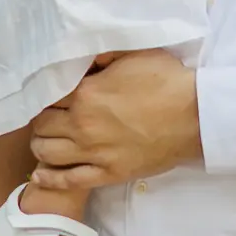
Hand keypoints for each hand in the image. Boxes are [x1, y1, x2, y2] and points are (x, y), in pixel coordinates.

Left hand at [28, 50, 203, 191]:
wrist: (194, 116)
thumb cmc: (166, 80)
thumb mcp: (131, 55)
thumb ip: (100, 56)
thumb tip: (80, 59)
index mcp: (86, 93)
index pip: (48, 94)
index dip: (47, 93)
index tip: (50, 94)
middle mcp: (82, 125)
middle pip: (42, 125)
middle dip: (42, 119)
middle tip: (49, 116)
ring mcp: (94, 153)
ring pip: (47, 153)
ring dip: (41, 145)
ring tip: (46, 139)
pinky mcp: (108, 173)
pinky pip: (69, 181)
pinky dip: (50, 178)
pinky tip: (40, 174)